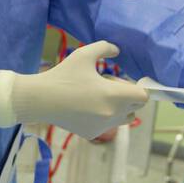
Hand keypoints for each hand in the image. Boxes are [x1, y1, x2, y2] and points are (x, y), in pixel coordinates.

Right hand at [11, 41, 147, 138]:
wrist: (40, 100)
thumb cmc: (63, 75)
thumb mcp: (84, 54)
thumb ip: (106, 48)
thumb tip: (117, 51)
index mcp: (114, 95)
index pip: (143, 96)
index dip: (137, 88)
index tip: (124, 82)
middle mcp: (113, 114)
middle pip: (136, 108)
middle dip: (127, 97)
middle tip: (107, 86)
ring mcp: (103, 127)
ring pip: (125, 119)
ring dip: (119, 109)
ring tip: (99, 98)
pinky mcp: (92, 135)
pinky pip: (108, 126)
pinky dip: (103, 118)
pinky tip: (86, 108)